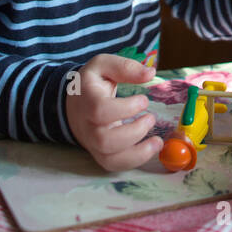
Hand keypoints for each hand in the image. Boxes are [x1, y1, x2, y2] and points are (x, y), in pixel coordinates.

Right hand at [66, 54, 161, 170]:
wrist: (73, 104)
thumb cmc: (91, 84)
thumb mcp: (103, 66)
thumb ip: (125, 67)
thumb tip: (150, 74)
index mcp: (87, 100)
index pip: (100, 111)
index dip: (125, 108)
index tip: (144, 100)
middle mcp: (87, 125)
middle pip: (104, 140)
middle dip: (134, 132)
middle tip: (150, 118)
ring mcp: (92, 142)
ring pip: (109, 158)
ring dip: (138, 152)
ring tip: (157, 141)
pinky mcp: (99, 153)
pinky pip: (114, 165)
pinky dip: (134, 161)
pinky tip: (151, 149)